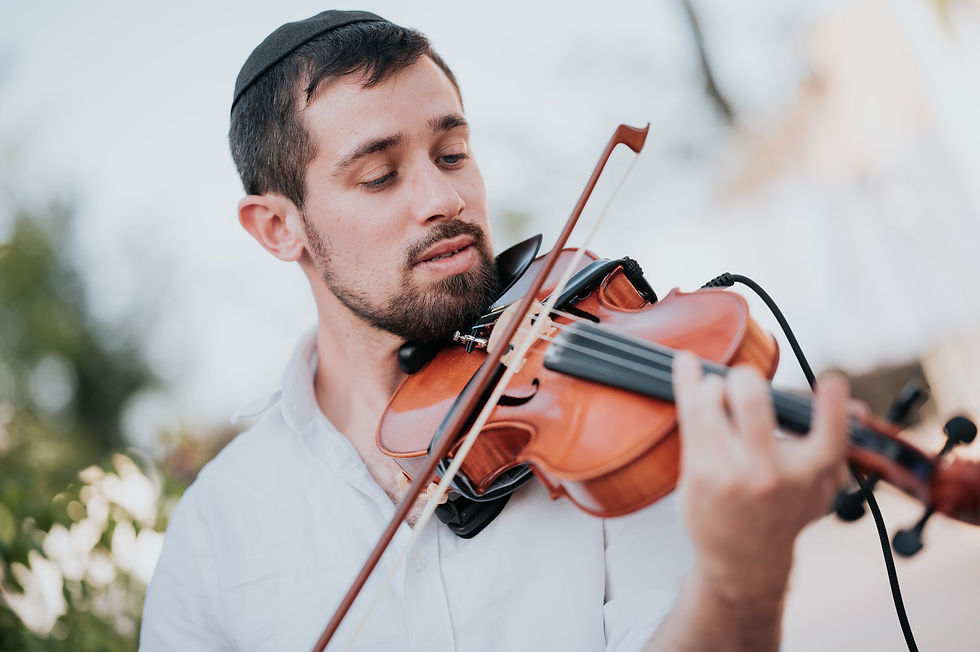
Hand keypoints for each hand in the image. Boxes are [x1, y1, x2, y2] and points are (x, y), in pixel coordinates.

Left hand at [671, 351, 849, 597]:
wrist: (745, 560)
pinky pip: (689, 415)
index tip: (830, 381)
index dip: (831, 403)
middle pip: (751, 400)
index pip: (830, 432)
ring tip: (715, 390)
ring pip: (711, 401)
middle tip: (744, 380)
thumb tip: (856, 408)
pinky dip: (685, 382)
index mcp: (812, 470)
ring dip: (712, 385)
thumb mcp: (821, 486)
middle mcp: (771, 472)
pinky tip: (685, 363)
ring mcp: (731, 473)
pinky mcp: (700, 473)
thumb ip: (838, 445)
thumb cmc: (784, 512)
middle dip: (745, 378)